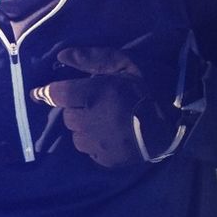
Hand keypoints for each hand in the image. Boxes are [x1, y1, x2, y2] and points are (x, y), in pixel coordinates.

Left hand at [30, 46, 184, 167]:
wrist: (181, 118)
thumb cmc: (153, 85)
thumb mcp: (126, 64)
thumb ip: (92, 59)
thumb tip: (61, 56)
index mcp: (95, 94)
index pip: (56, 94)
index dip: (44, 93)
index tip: (36, 93)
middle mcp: (91, 120)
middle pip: (68, 115)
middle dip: (76, 108)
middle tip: (96, 103)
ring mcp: (99, 143)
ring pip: (76, 135)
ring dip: (84, 128)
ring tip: (105, 121)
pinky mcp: (107, 160)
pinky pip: (90, 151)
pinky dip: (96, 144)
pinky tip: (112, 135)